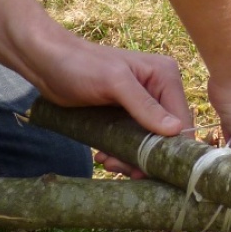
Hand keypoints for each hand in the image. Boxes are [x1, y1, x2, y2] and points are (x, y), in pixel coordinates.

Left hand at [21, 33, 191, 176]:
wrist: (48, 63)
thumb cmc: (81, 65)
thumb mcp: (115, 83)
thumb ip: (145, 106)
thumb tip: (176, 130)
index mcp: (165, 76)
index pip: (182, 119)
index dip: (172, 147)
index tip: (151, 169)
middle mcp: (159, 90)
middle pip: (166, 136)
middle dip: (146, 156)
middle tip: (121, 168)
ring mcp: (142, 104)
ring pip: (149, 143)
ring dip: (131, 158)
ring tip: (107, 162)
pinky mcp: (125, 115)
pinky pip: (133, 141)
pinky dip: (121, 153)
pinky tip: (103, 155)